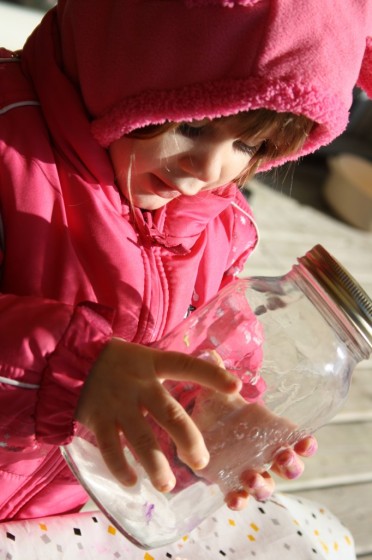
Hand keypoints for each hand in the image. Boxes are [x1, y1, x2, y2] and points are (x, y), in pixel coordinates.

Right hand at [75, 338, 240, 492]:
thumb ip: (169, 372)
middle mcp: (138, 384)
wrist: (71, 360)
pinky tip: (133, 482)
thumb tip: (204, 382)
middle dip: (188, 440)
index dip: (211, 376)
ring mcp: (118, 403)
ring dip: (155, 464)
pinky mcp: (98, 419)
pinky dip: (121, 468)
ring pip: (141, 437)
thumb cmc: (118, 363)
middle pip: (169, 412)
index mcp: (153, 364)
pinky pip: (110, 448)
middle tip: (202, 462)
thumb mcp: (144, 358)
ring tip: (167, 484)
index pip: (186, 366)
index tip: (237, 388)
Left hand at [190, 387, 317, 509]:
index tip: (305, 444)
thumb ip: (218, 376)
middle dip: (290, 466)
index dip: (306, 444)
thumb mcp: (218, 394)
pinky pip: (240, 498)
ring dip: (264, 484)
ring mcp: (248, 470)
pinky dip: (240, 501)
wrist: (198, 429)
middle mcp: (264, 453)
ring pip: (266, 484)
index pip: (296, 439)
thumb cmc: (218, 411)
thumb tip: (209, 351)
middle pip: (288, 467)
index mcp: (269, 430)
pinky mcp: (229, 483)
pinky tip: (234, 498)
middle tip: (281, 459)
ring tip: (251, 476)